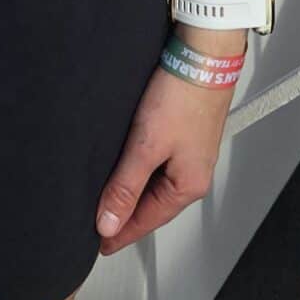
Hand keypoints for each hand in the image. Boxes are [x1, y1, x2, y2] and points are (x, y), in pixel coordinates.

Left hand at [95, 63, 235, 253]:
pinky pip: (156, 163)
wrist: (202, 54)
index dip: (119, 234)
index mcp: (188, 186)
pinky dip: (138, 171)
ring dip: (131, 193)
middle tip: (97, 225)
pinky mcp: (182, 133)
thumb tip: (108, 223)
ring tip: (106, 199)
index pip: (147, 222)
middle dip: (125, 216)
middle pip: (152, 206)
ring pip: (153, 184)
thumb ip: (125, 187)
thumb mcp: (146, 146)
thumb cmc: (184, 95)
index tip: (99, 245)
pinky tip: (125, 165)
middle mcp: (192, 173)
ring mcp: (188, 153)